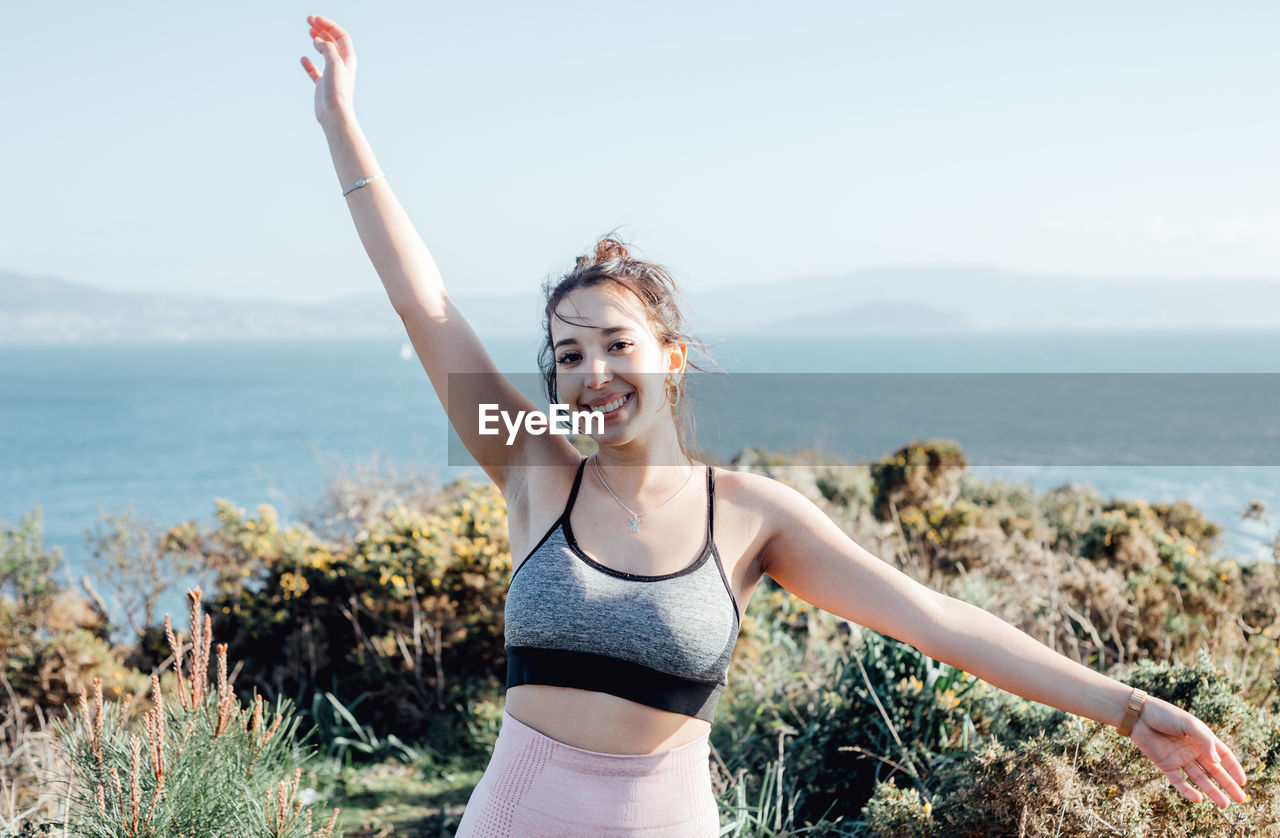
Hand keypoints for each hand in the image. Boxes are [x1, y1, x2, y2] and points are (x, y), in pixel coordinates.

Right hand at [300, 15, 355, 125]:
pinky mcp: (323, 84)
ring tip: (309, 31)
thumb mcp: (334, 63)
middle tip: (309, 20)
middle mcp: (341, 65)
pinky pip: (315, 70)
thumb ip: (328, 48)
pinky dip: (309, 63)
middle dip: (322, 28)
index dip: (328, 25)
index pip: (340, 35)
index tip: (315, 19)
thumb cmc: (337, 90)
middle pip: (333, 41)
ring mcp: (332, 74)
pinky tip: (303, 59)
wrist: (334, 114)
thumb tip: (319, 42)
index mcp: (348, 58)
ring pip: (325, 53)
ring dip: (318, 40)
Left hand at [1128, 695, 1247, 807]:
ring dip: (1211, 791)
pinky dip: (1187, 790)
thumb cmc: (1164, 714)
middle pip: (1214, 770)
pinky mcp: (1165, 764)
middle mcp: (1192, 750)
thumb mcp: (1189, 724)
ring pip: (1199, 778)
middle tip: (1240, 799)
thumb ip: (1204, 741)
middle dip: (1228, 784)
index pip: (1223, 755)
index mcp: (1201, 738)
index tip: (1243, 782)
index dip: (1233, 768)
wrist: (1137, 715)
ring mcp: (1179, 758)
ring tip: (1224, 804)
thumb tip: (1217, 762)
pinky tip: (1198, 799)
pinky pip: (1178, 780)